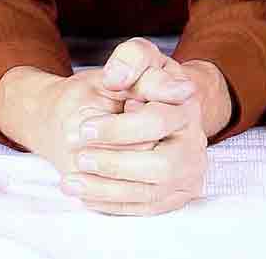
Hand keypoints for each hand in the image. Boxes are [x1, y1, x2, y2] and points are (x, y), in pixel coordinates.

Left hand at [61, 38, 209, 215]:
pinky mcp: (177, 195)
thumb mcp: (137, 58)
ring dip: (107, 190)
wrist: (146, 107)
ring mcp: (189, 172)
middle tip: (79, 159)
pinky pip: (147, 208)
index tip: (83, 128)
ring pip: (151, 192)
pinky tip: (85, 195)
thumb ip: (131, 58)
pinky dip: (113, 204)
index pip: (156, 123)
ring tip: (70, 182)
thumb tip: (118, 77)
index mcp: (187, 106)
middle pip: (161, 166)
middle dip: (114, 165)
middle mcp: (195, 142)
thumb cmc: (137, 81)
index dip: (116, 129)